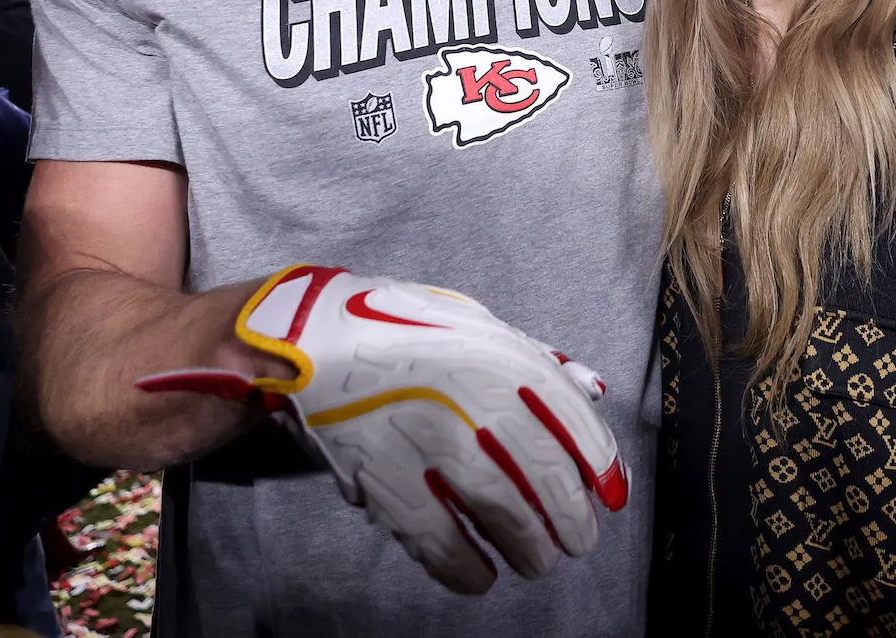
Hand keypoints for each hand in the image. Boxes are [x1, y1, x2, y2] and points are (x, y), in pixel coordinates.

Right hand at [136, 266, 625, 594]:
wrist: (283, 339)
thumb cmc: (380, 326)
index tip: (613, 496)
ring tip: (536, 563)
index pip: (565, 415)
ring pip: (500, 509)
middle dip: (566, 515)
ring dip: (527, 545)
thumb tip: (589, 386)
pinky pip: (438, 536)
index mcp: (490, 348)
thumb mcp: (459, 319)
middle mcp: (467, 391)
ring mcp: (425, 436)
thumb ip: (522, 353)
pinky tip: (479, 576)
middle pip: (539, 470)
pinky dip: (465, 565)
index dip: (596, 463)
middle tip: (575, 542)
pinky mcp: (382, 477)